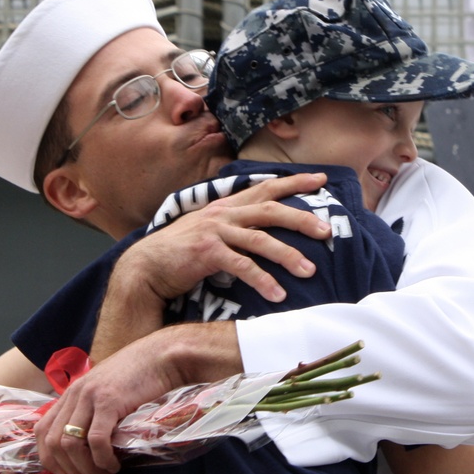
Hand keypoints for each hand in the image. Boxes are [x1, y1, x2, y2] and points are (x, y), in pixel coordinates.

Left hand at [35, 322, 240, 473]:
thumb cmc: (141, 374)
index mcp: (71, 393)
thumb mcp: (108, 391)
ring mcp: (90, 397)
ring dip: (85, 468)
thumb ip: (94, 410)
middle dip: (68, 469)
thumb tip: (90, 444)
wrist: (163, 355)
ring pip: (70, 444)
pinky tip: (114, 464)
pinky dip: (102, 459)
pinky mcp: (110, 401)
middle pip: (52, 442)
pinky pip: (96, 440)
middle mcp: (75, 394)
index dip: (51, 459)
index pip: (42, 431)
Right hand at [115, 172, 331, 304]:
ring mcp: (215, 231)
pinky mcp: (207, 252)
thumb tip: (261, 232)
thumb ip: (234, 227)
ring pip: (261, 240)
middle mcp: (223, 214)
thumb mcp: (209, 231)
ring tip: (309, 271)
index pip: (265, 188)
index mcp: (227, 207)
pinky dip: (262, 280)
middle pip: (270, 210)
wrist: (146, 266)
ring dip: (288, 255)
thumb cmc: (181, 252)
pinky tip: (277, 294)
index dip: (294, 182)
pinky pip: (242, 265)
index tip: (321, 179)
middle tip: (327, 232)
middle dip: (302, 219)